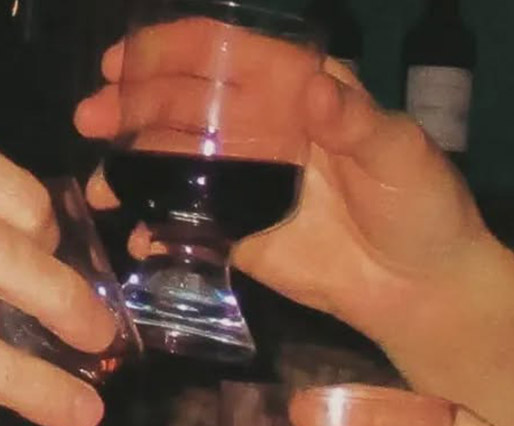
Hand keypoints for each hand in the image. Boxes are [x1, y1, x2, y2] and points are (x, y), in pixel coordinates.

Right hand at [74, 22, 513, 351]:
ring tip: (95, 182)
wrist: (421, 287)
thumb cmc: (423, 206)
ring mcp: (245, 183)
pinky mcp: (239, 235)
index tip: (123, 61)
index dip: (172, 51)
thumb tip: (315, 89)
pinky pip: (187, 227)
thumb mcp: (400, 153)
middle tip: (90, 118)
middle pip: (186, 106)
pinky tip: (136, 238)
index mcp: (298, 92)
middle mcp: (262, 128)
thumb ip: (356, 122)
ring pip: (175, 163)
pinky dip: (157, 231)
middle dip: (133, 106)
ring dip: (130, 166)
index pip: (226, 56)